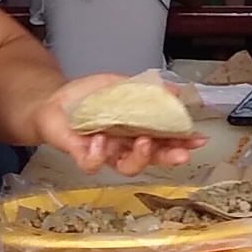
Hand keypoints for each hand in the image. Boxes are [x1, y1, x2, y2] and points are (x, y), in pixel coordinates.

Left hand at [34, 76, 203, 177]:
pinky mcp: (80, 155)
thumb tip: (174, 91)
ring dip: (138, 157)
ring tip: (142, 141)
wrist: (53, 100)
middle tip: (180, 153)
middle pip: (151, 159)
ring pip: (125, 167)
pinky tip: (101, 139)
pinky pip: (92, 163)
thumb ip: (146, 90)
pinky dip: (98, 153)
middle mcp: (123, 147)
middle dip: (168, 157)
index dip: (182, 142)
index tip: (198, 139)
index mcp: (136, 130)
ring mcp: (103, 153)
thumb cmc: (88, 97)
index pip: (163, 140)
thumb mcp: (120, 85)